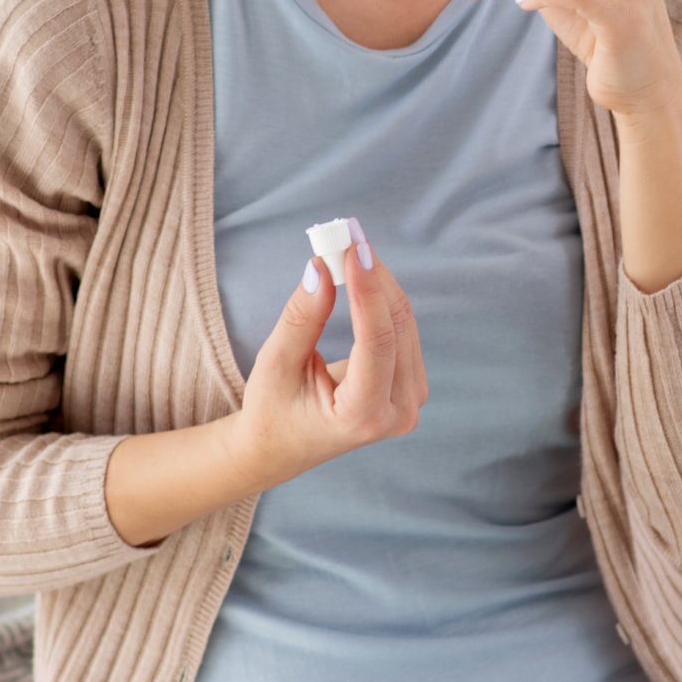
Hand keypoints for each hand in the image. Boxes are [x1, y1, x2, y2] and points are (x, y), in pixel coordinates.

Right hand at [100, 230, 428, 547]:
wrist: (281, 448)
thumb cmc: (271, 411)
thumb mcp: (275, 366)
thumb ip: (302, 318)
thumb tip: (321, 266)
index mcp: (363, 417)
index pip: (378, 343)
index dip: (368, 290)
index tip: (353, 247)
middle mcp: (397, 413)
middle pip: (396, 327)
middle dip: (371, 275)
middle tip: (346, 232)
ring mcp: (410, 401)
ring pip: (403, 323)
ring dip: (377, 280)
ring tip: (347, 245)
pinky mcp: (409, 385)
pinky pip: (401, 329)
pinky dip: (381, 296)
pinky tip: (360, 271)